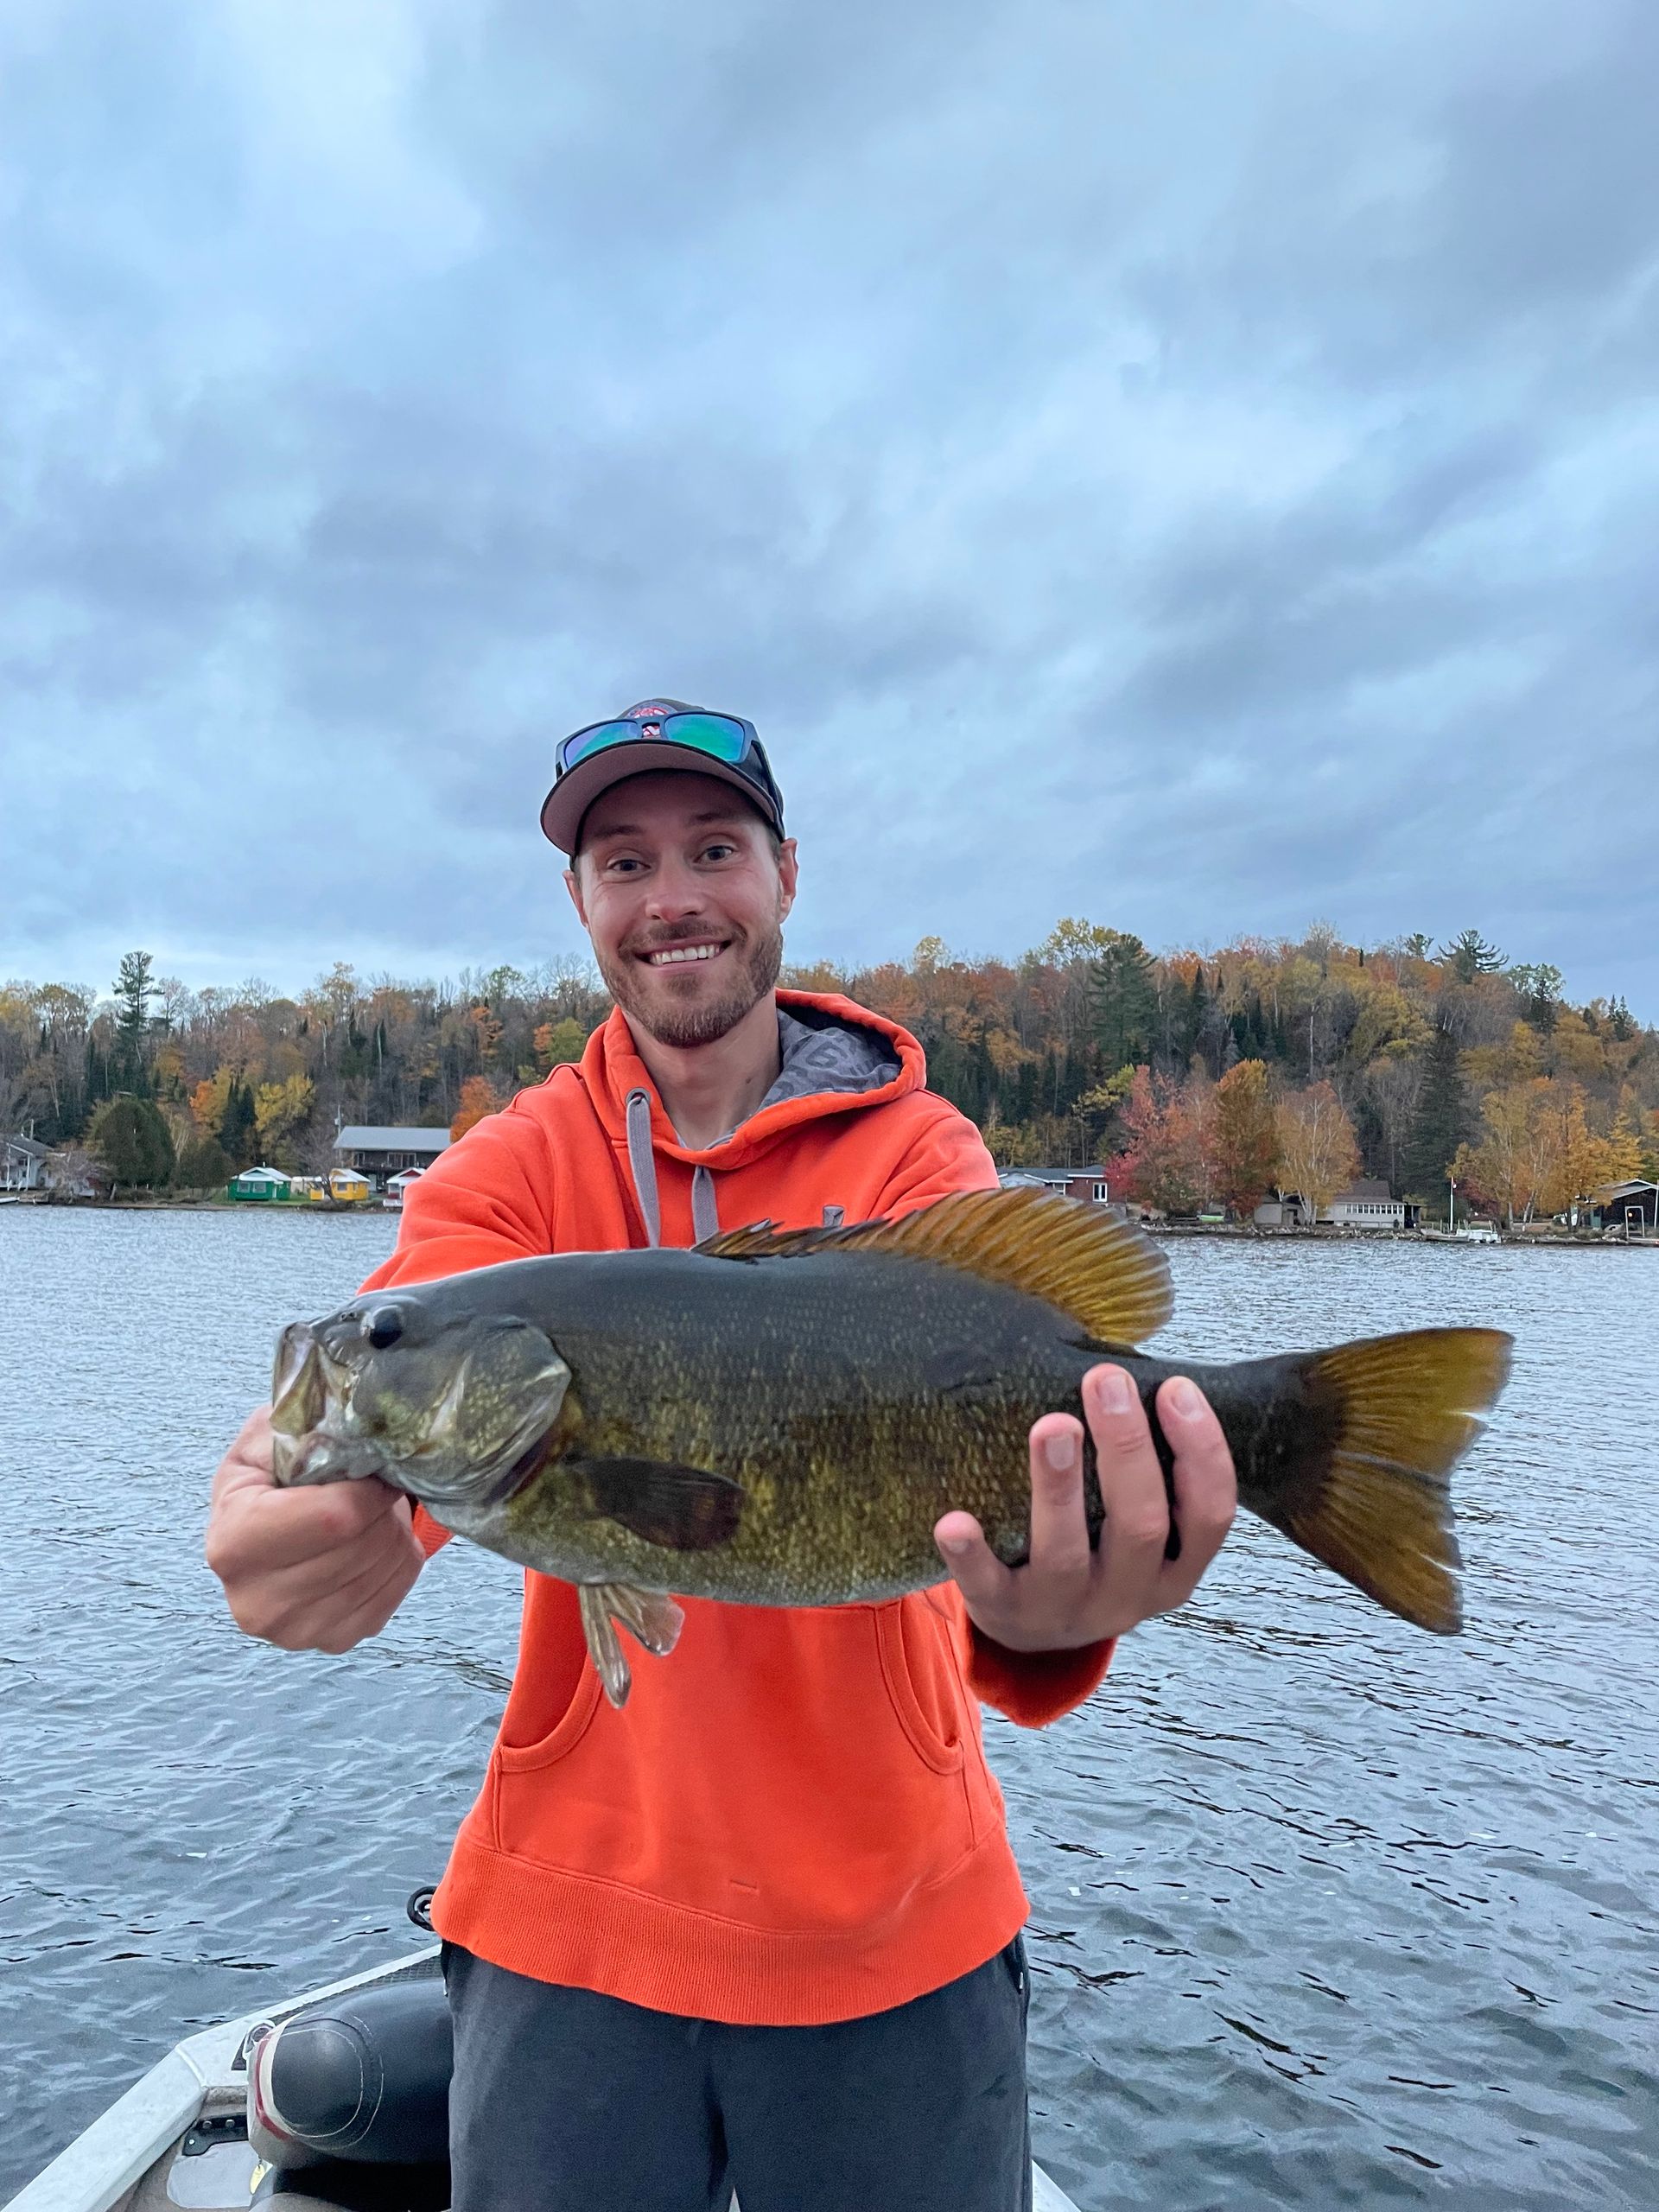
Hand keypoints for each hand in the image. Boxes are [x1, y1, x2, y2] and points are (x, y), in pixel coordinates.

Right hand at [204, 1405, 424, 1653]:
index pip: (335, 1519)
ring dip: (392, 1529)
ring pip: (384, 1566)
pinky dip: (398, 1560)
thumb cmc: (271, 1472)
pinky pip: (396, 1591)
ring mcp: (296, 1632)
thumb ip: (304, 1427)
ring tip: (366, 1513)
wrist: (268, 1522)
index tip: (367, 1466)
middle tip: (369, 1488)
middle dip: (380, 1506)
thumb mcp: (271, 1433)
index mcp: (233, 1543)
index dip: (366, 1486)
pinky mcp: (334, 1641)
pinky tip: (372, 1541)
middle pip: (363, 1545)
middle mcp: (255, 1603)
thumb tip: (359, 1429)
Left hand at [933, 1365, 1235, 1651]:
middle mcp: (1128, 1595)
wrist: (1038, 1635)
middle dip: (1126, 1448)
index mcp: (1174, 1569)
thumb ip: (1146, 1469)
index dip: (1201, 1451)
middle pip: (1142, 1525)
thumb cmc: (1095, 1552)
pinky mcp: (1006, 1615)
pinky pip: (987, 1587)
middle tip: (1105, 1380)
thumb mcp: (1138, 1527)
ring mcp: (1066, 1610)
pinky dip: (971, 1555)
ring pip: (1068, 1553)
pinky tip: (953, 1520)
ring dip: (1059, 1487)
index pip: (1209, 1513)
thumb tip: (1128, 1372)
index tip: (1175, 1387)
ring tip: (1051, 1425)